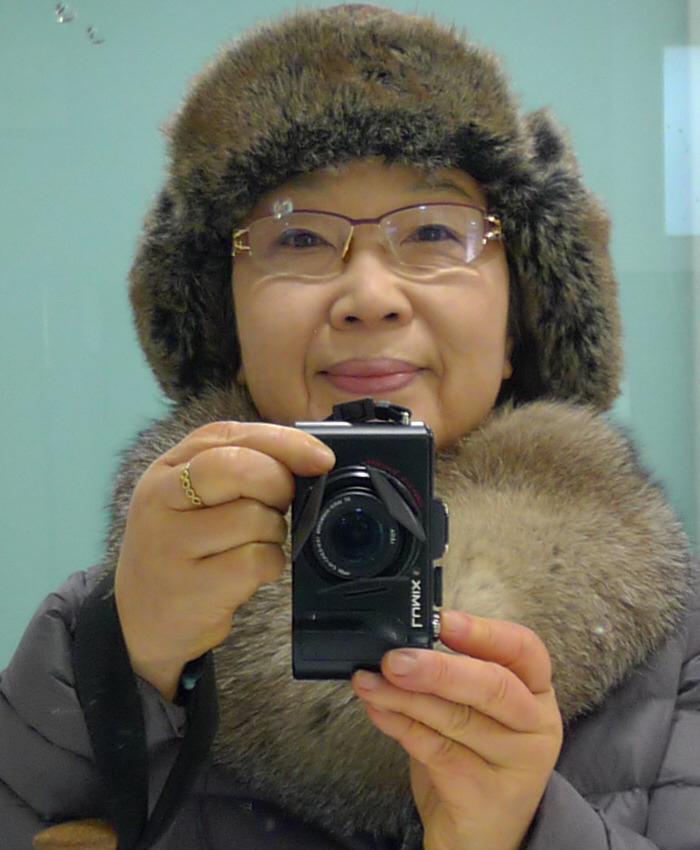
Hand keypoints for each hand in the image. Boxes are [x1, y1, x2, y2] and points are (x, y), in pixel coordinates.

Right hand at [114, 421, 334, 698]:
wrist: (141, 618)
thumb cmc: (182, 547)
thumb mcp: (192, 498)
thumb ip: (237, 469)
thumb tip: (308, 459)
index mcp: (168, 467)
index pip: (230, 435)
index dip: (283, 442)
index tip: (320, 458)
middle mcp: (161, 499)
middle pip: (241, 469)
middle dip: (278, 485)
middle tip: (278, 506)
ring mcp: (171, 545)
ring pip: (255, 518)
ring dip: (273, 533)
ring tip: (254, 544)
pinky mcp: (190, 588)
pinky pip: (256, 561)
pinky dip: (269, 565)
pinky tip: (250, 572)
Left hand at [351, 611, 562, 849]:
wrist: (479, 839)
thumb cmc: (473, 760)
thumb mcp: (474, 711)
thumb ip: (451, 677)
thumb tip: (402, 643)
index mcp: (536, 694)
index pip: (525, 649)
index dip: (483, 631)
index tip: (441, 620)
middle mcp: (535, 726)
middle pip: (493, 686)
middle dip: (438, 668)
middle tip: (394, 658)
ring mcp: (516, 764)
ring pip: (456, 718)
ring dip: (403, 696)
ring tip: (369, 681)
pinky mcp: (485, 795)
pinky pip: (436, 750)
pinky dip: (400, 726)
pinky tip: (377, 711)